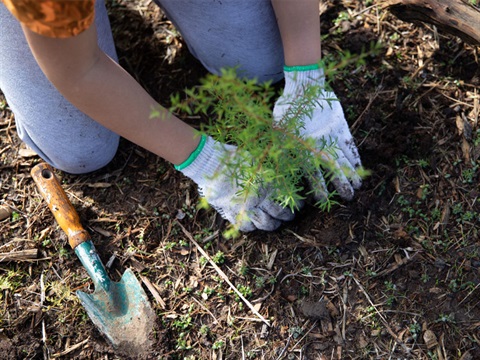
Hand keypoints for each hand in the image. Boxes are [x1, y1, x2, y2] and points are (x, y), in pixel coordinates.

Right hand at [177, 136, 293, 231]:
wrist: (211, 163)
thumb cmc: (236, 158)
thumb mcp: (258, 161)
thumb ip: (272, 172)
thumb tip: (286, 177)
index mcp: (267, 183)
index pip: (287, 199)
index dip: (296, 204)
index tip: (300, 206)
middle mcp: (259, 197)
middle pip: (278, 214)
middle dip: (286, 217)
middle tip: (289, 217)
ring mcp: (245, 207)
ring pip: (264, 223)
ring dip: (272, 225)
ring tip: (274, 223)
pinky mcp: (232, 212)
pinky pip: (246, 227)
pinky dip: (252, 227)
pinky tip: (255, 224)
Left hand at [273, 66, 361, 200]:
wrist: (303, 87)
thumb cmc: (286, 110)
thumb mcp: (277, 131)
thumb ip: (279, 149)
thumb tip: (271, 167)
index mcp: (301, 149)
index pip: (312, 175)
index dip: (318, 189)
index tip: (324, 200)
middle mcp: (318, 145)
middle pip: (333, 171)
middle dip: (341, 186)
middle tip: (348, 198)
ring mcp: (332, 136)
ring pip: (344, 159)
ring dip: (352, 174)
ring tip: (358, 187)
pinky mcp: (341, 126)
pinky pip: (350, 145)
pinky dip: (355, 157)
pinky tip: (360, 168)